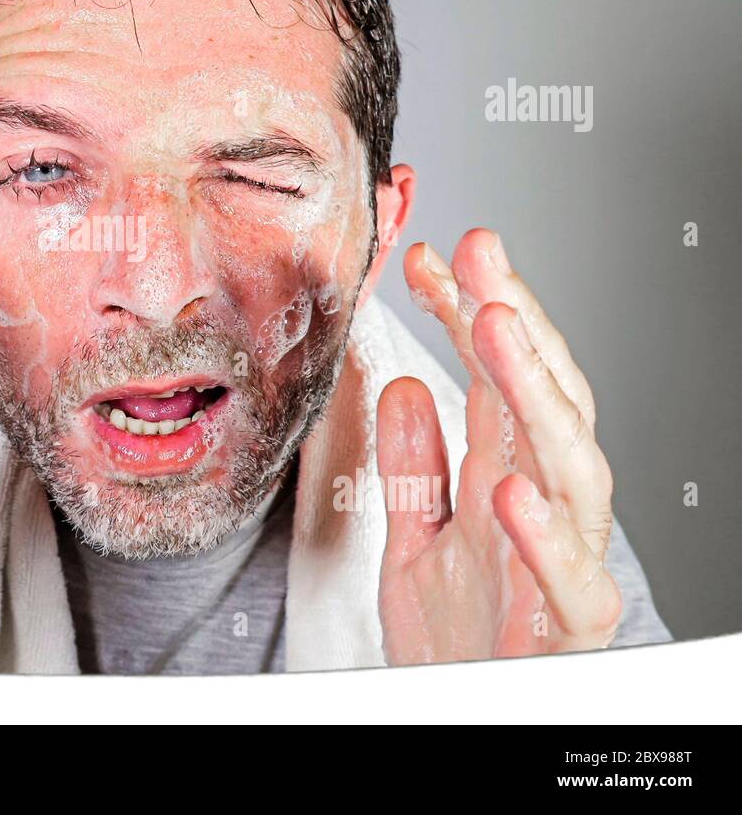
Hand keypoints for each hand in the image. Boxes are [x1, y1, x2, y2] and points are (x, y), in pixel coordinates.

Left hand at [377, 228, 620, 662]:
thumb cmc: (456, 638)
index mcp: (506, 477)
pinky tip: (512, 488)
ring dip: (534, 395)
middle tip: (478, 254)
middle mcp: (541, 507)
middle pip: (541, 398)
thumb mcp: (416, 538)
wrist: (466, 720)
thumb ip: (414, 467)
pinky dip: (544, 535)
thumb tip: (405, 385)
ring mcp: (559, 564)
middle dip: (513, 321)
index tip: (427, 259)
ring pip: (569, 466)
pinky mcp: (566, 628)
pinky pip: (567, 580)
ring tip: (495, 328)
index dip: (467, 314)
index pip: (496, 379)